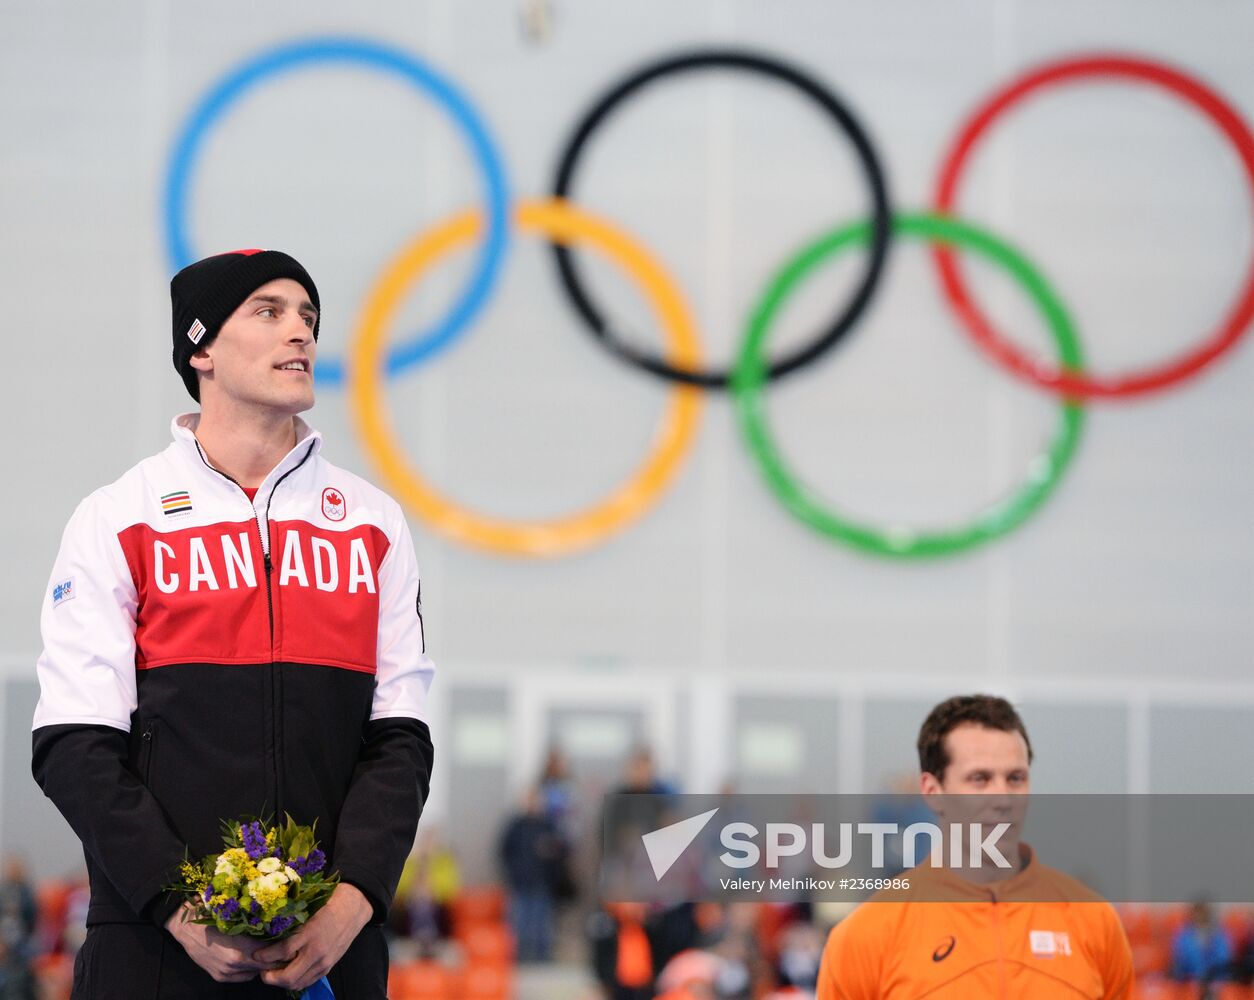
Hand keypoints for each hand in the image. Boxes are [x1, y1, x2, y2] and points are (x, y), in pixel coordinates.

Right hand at [165, 905, 281, 982]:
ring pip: (255, 973)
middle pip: (266, 967)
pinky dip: (250, 970)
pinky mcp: (220, 977)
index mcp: (242, 946)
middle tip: (289, 951)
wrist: (186, 927)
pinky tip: (254, 960)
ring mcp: (226, 972)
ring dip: (264, 965)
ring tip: (273, 954)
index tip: (294, 944)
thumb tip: (280, 926)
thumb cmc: (213, 915)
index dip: (285, 950)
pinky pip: (243, 977)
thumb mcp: (237, 918)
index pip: (272, 954)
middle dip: (278, 960)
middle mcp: (235, 963)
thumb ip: (257, 926)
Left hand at [255, 883, 372, 990]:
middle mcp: (317, 950)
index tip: (255, 954)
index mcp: (311, 932)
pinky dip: (295, 981)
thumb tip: (268, 927)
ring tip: (273, 973)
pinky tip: (288, 973)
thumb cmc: (329, 902)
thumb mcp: (309, 907)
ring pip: (297, 983)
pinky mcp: (329, 966)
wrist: (354, 907)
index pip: (283, 951)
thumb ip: (292, 920)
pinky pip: (307, 981)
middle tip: (262, 971)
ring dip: (281, 982)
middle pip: (288, 976)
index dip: (265, 956)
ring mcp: (324, 961)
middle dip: (270, 977)